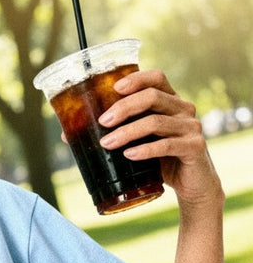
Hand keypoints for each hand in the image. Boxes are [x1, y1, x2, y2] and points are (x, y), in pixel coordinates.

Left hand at [97, 69, 222, 207]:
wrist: (191, 184)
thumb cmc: (160, 160)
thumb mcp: (137, 143)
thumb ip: (114, 134)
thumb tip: (68, 136)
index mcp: (169, 101)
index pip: (156, 78)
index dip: (136, 78)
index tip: (114, 88)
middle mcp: (183, 109)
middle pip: (152, 97)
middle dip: (124, 108)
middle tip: (102, 122)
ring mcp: (191, 127)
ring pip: (156, 122)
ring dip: (128, 132)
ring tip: (107, 144)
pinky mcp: (194, 147)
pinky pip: (168, 145)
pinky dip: (146, 150)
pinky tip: (129, 155)